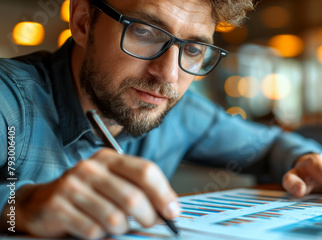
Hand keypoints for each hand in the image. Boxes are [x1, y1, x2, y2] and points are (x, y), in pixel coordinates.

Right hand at [12, 148, 178, 238]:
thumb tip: (170, 209)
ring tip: (117, 226)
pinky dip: (99, 235)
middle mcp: (90, 168)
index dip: (164, 194)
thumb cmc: (87, 194)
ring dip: (121, 229)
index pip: (145, 171)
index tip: (173, 212)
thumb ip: (139, 189)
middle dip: (148, 217)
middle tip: (150, 224)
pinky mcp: (57, 207)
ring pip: (114, 218)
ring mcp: (71, 186)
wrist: (41, 202)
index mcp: (109, 158)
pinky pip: (92, 230)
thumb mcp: (113, 182)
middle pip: (133, 198)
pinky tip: (94, 228)